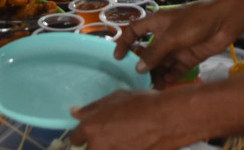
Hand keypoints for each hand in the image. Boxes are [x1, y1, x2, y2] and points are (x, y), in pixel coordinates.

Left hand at [72, 89, 189, 149]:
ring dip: (110, 147)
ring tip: (126, 138)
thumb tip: (75, 112)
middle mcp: (97, 147)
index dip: (83, 134)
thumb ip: (92, 108)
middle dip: (97, 144)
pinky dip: (124, 149)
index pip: (74, 139)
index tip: (91, 132)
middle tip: (113, 134)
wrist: (169, 120)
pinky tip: (133, 142)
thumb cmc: (143, 104)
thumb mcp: (116, 98)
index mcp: (91, 128)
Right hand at [111, 0, 240, 84]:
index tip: (117, 57)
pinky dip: (170, 76)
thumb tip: (138, 67)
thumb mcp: (171, 36)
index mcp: (156, 23)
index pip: (134, 31)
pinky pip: (175, 69)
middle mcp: (164, 35)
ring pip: (161, 63)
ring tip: (152, 87)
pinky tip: (166, 84)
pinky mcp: (189, 57)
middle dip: (142, 65)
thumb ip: (154, 52)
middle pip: (147, 52)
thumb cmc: (195, 21)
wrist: (225, 21)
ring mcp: (177, 47)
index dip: (124, 42)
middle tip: (136, 80)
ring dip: (156, 74)